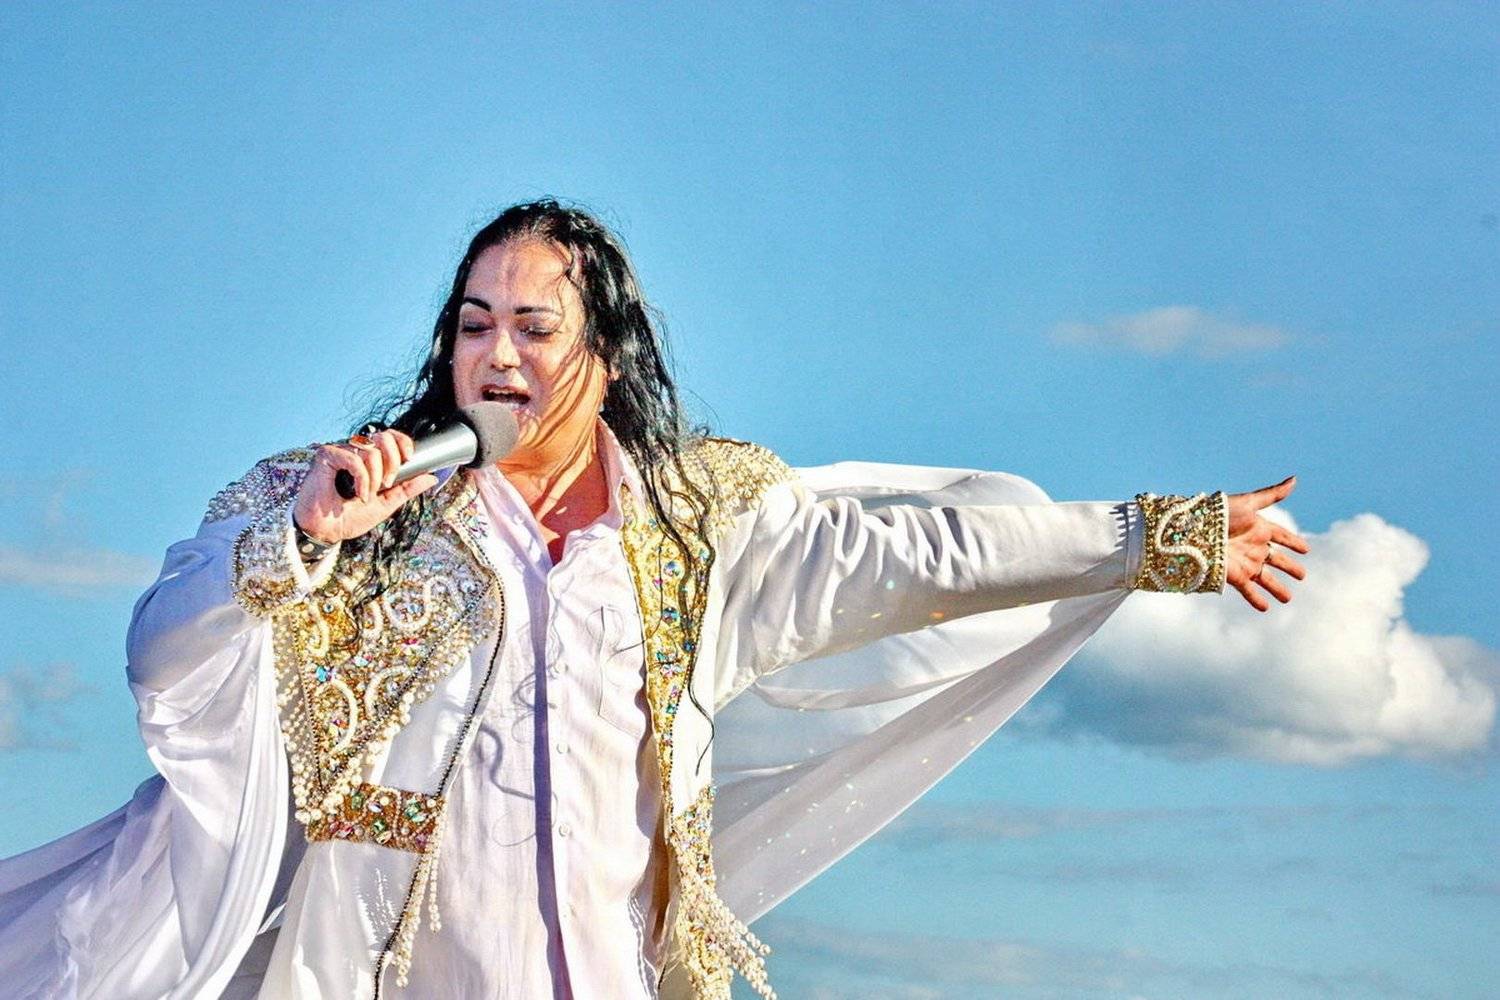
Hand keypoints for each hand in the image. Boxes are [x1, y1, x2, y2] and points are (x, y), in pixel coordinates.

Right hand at [292, 429, 439, 543]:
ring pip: (370, 450)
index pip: (389, 436)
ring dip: (375, 476)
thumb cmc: (350, 517)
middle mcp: (354, 451)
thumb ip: (406, 490)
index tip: (410, 458)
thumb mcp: (386, 504)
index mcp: (369, 459)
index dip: (402, 441)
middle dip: (392, 460)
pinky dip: (362, 478)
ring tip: (368, 495)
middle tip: (387, 483)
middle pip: (382, 437)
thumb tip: (431, 478)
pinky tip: (358, 493)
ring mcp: (340, 451)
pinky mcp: (326, 456)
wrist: (325, 531)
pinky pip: (354, 459)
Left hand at [1225, 475, 1309, 611]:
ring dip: (1276, 588)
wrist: (1194, 532)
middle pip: (1276, 560)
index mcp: (1258, 528)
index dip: (1293, 542)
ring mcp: (1245, 563)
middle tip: (1302, 575)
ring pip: (1265, 578)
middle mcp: (1254, 547)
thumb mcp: (1248, 503)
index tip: (1306, 549)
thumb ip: (1272, 495)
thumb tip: (1295, 479)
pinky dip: (1257, 599)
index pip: (1281, 536)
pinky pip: (1249, 591)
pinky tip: (1265, 608)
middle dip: (1289, 567)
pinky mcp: (1235, 576)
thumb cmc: (1221, 513)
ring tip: (1287, 598)